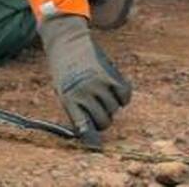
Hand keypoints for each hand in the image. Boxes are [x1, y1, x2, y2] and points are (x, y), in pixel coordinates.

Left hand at [39, 14, 132, 146]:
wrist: (67, 42)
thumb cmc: (64, 70)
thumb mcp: (64, 91)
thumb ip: (78, 109)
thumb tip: (93, 132)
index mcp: (69, 100)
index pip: (84, 127)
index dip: (91, 139)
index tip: (97, 146)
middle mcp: (84, 94)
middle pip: (104, 122)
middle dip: (104, 120)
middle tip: (98, 110)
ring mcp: (98, 84)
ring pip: (114, 109)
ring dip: (111, 105)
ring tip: (100, 93)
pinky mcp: (109, 75)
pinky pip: (124, 95)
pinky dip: (122, 95)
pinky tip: (114, 89)